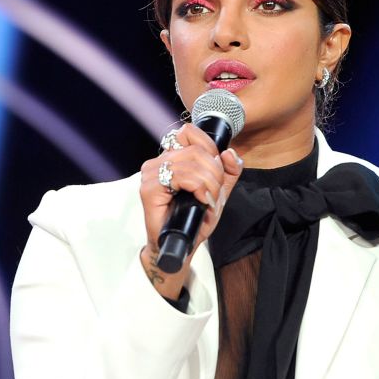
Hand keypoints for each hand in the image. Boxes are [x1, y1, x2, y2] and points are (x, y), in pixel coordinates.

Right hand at [138, 123, 243, 297]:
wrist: (181, 245)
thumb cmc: (195, 219)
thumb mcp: (218, 191)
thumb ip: (228, 171)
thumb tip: (230, 153)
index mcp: (171, 157)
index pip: (189, 132)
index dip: (210, 147)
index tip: (216, 171)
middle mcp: (157, 162)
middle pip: (196, 149)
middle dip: (215, 172)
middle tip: (215, 192)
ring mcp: (151, 174)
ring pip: (192, 163)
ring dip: (210, 183)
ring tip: (209, 199)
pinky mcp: (149, 189)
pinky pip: (183, 176)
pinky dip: (200, 188)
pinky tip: (201, 201)